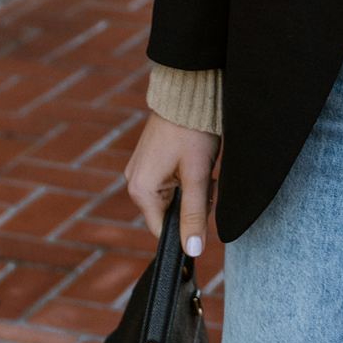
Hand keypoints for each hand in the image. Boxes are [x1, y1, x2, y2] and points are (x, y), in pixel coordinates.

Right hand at [125, 113, 220, 254]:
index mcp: (141, 190)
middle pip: (169, 212)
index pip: (163, 230)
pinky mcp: (150, 157)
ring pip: (173, 196)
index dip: (187, 226)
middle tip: (208, 179)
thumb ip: (195, 215)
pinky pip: (170, 179)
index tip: (206, 207)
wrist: (189, 91)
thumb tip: (192, 251)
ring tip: (203, 166)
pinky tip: (197, 159)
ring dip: (192, 188)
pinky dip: (187, 175)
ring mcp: (141, 168)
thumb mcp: (197, 176)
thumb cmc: (192, 131)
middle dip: (193, 203)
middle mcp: (135, 180)